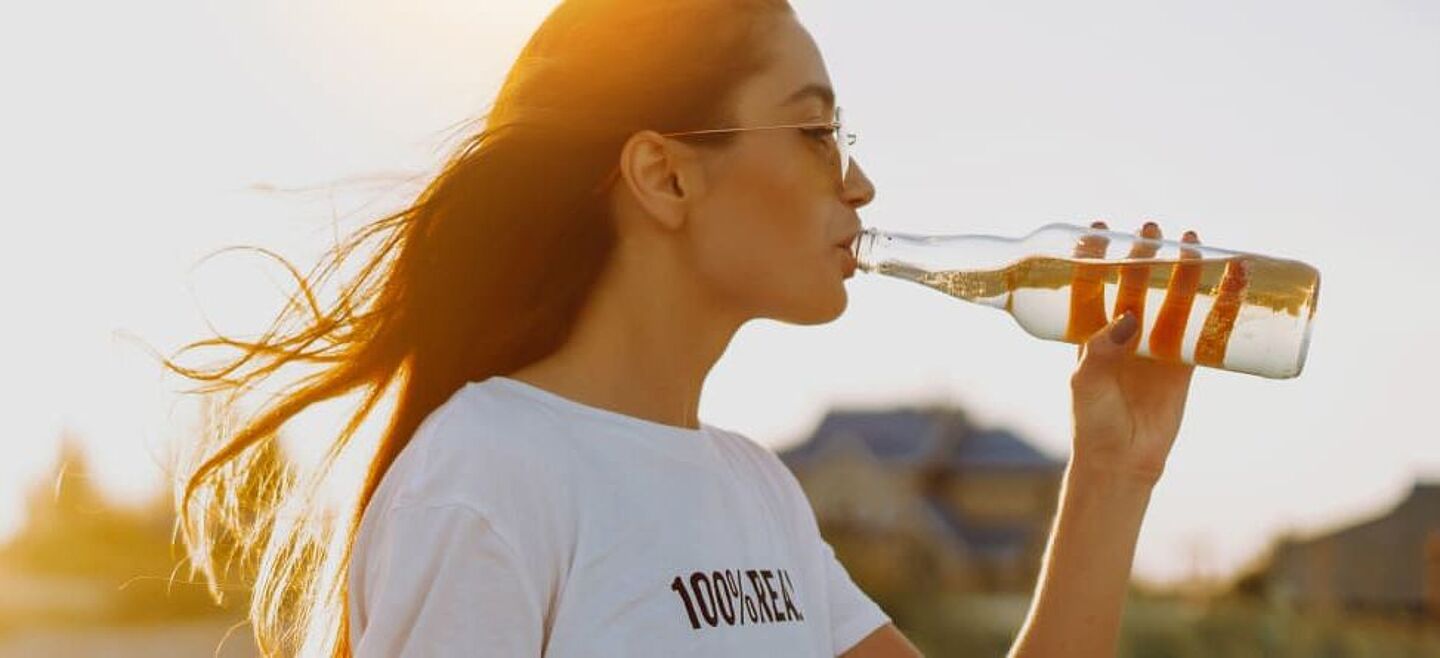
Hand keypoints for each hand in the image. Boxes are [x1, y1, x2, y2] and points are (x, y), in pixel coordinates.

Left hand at [1067, 222, 1199, 485]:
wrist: (1123, 462)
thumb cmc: (1094, 422)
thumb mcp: (1087, 383)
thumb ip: (1101, 350)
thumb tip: (1128, 319)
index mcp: (1091, 334)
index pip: (1091, 287)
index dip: (1094, 258)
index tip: (1099, 229)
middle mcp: (1124, 335)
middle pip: (1136, 285)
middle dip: (1144, 256)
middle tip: (1152, 229)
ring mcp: (1156, 346)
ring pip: (1172, 300)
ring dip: (1182, 272)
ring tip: (1192, 242)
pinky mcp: (1185, 364)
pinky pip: (1205, 328)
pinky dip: (1220, 305)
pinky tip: (1232, 280)